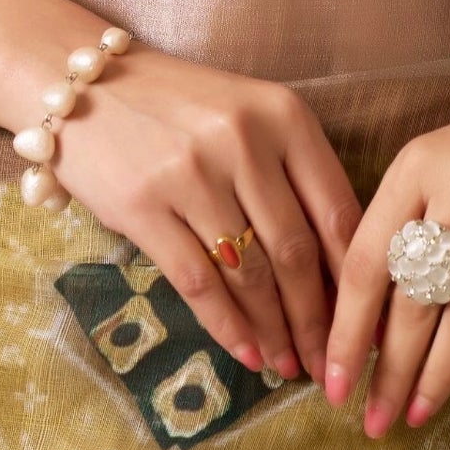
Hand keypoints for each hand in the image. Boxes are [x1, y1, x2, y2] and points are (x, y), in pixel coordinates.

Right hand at [46, 43, 362, 385]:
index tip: (365, 321)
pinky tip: (245, 352)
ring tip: (288, 365)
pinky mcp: (144, 205)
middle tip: (329, 364)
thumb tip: (334, 269)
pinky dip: (226, 325)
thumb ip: (291, 175)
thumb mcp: (248, 116)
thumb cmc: (178, 106)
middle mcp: (242, 140)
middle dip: (317, 320)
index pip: (336, 210)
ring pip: (250, 273)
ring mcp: (191, 173)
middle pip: (296, 250)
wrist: (85, 83)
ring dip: (274, 331)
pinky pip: (197, 281)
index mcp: (282, 115)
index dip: (355, 277)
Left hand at [321, 48, 449, 435]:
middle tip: (372, 419)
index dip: (346, 330)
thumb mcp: (447, 157)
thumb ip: (410, 220)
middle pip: (412, 299)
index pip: (367, 260)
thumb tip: (370, 317)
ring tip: (415, 414)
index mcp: (421, 162)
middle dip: (387, 370)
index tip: (333, 381)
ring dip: (435, 377)